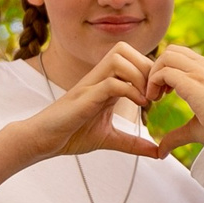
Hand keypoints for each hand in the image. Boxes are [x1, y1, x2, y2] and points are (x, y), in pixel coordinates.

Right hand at [17, 44, 160, 160]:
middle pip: (126, 49)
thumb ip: (133, 143)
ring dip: (139, 75)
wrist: (43, 140)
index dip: (150, 70)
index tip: (160, 94)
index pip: (131, 58)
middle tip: (156, 93)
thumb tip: (157, 152)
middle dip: (147, 67)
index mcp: (105, 82)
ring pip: (119, 58)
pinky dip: (129, 90)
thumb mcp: (110, 138)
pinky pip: (111, 82)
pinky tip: (139, 105)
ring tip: (147, 99)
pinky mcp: (84, 97)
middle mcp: (98, 78)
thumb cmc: (71, 134)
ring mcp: (90, 85)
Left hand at [148, 46, 203, 155]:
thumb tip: (161, 151)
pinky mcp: (193, 81)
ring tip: (154, 96)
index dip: (167, 70)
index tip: (164, 93)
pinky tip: (154, 99)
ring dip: (154, 74)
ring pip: (167, 56)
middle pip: (173, 51)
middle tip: (156, 93)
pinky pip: (164, 72)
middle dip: (158, 68)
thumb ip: (177, 134)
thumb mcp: (195, 128)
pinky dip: (153, 82)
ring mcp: (201, 71)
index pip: (182, 56)